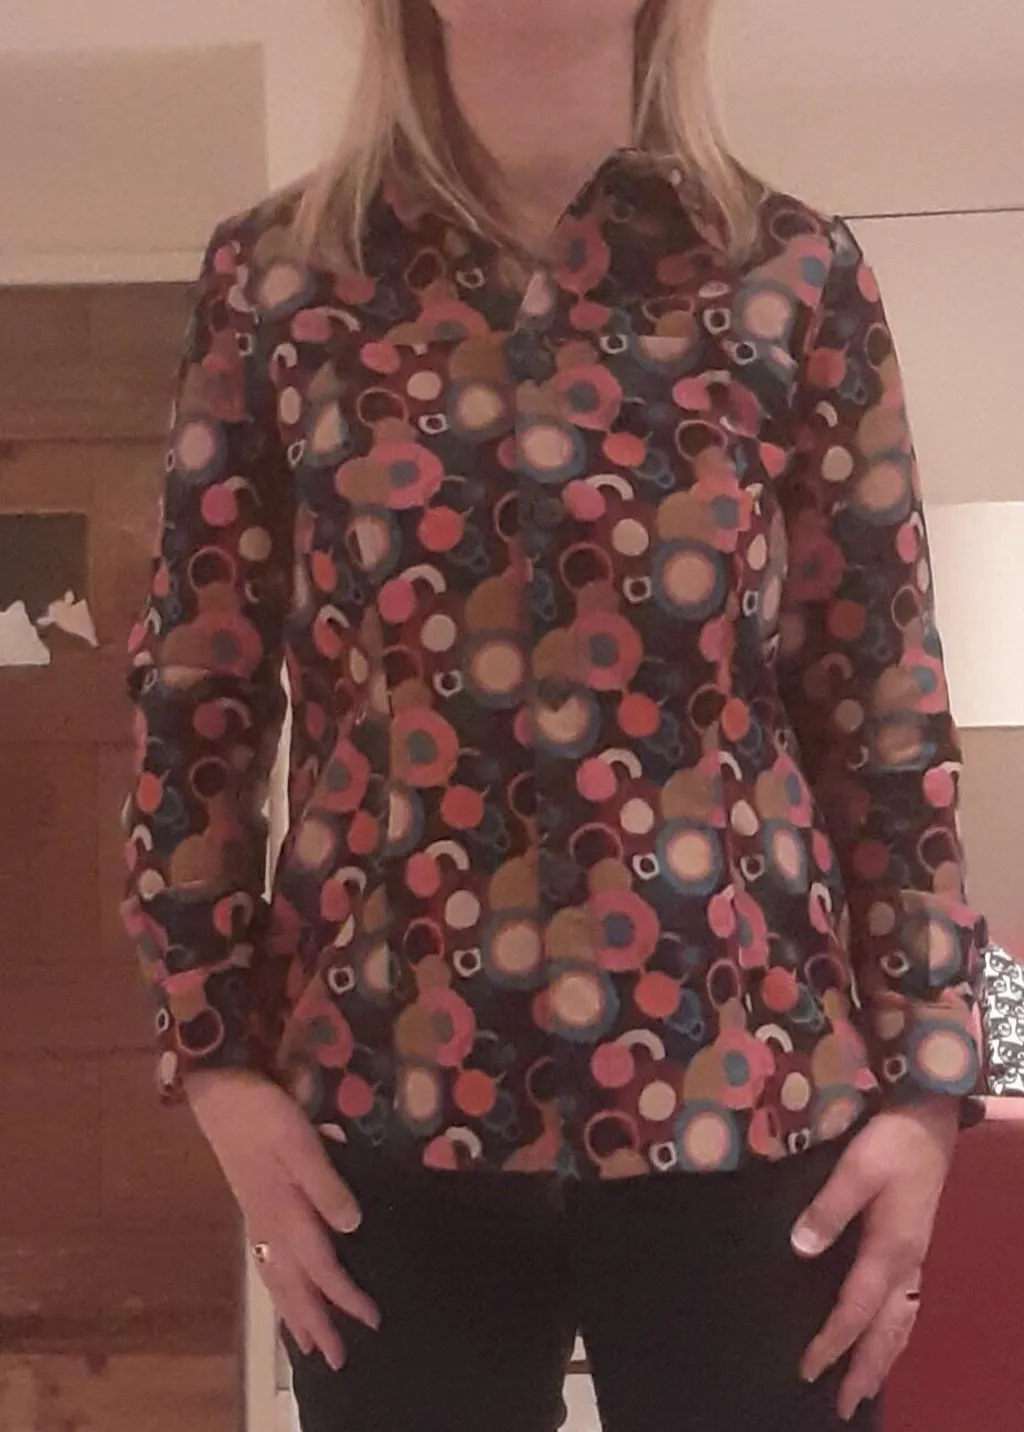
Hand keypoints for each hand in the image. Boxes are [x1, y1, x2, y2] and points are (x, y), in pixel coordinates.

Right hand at [186, 1068, 379, 1368]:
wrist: (218, 1093)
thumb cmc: (262, 1113)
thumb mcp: (299, 1141)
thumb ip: (326, 1185)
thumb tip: (351, 1227)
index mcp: (286, 1213)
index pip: (322, 1267)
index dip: (346, 1296)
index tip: (371, 1320)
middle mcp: (269, 1226)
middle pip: (296, 1286)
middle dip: (316, 1323)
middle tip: (335, 1359)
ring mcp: (256, 1219)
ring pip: (276, 1280)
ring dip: (294, 1313)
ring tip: (307, 1343)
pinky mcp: (251, 1207)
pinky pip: (264, 1264)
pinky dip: (275, 1288)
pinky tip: (280, 1289)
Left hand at [791, 1097, 959, 1421]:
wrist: (929, 1116)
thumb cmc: (892, 1139)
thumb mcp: (856, 1167)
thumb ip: (828, 1208)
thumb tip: (801, 1249)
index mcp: (891, 1249)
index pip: (855, 1309)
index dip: (831, 1342)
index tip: (807, 1369)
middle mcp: (907, 1262)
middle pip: (887, 1331)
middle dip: (866, 1369)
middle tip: (845, 1406)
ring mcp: (915, 1255)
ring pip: (902, 1322)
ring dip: (885, 1356)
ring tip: (867, 1386)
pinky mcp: (915, 1243)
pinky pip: (908, 1305)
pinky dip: (896, 1331)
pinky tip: (888, 1335)